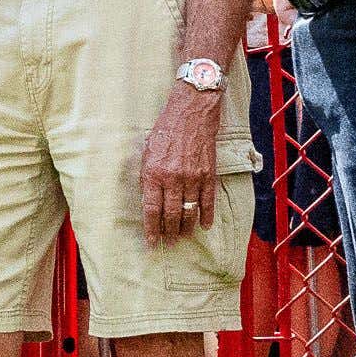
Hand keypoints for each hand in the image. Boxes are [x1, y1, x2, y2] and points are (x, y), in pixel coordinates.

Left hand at [139, 82, 222, 237]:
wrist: (191, 112)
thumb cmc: (166, 129)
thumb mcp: (147, 151)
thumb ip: (148, 175)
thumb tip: (149, 199)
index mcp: (154, 172)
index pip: (151, 209)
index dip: (151, 228)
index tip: (152, 242)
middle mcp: (173, 178)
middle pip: (170, 214)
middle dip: (168, 232)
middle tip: (168, 244)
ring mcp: (192, 177)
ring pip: (189, 211)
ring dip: (186, 227)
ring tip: (182, 237)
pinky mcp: (208, 174)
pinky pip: (207, 201)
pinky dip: (206, 216)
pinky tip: (204, 226)